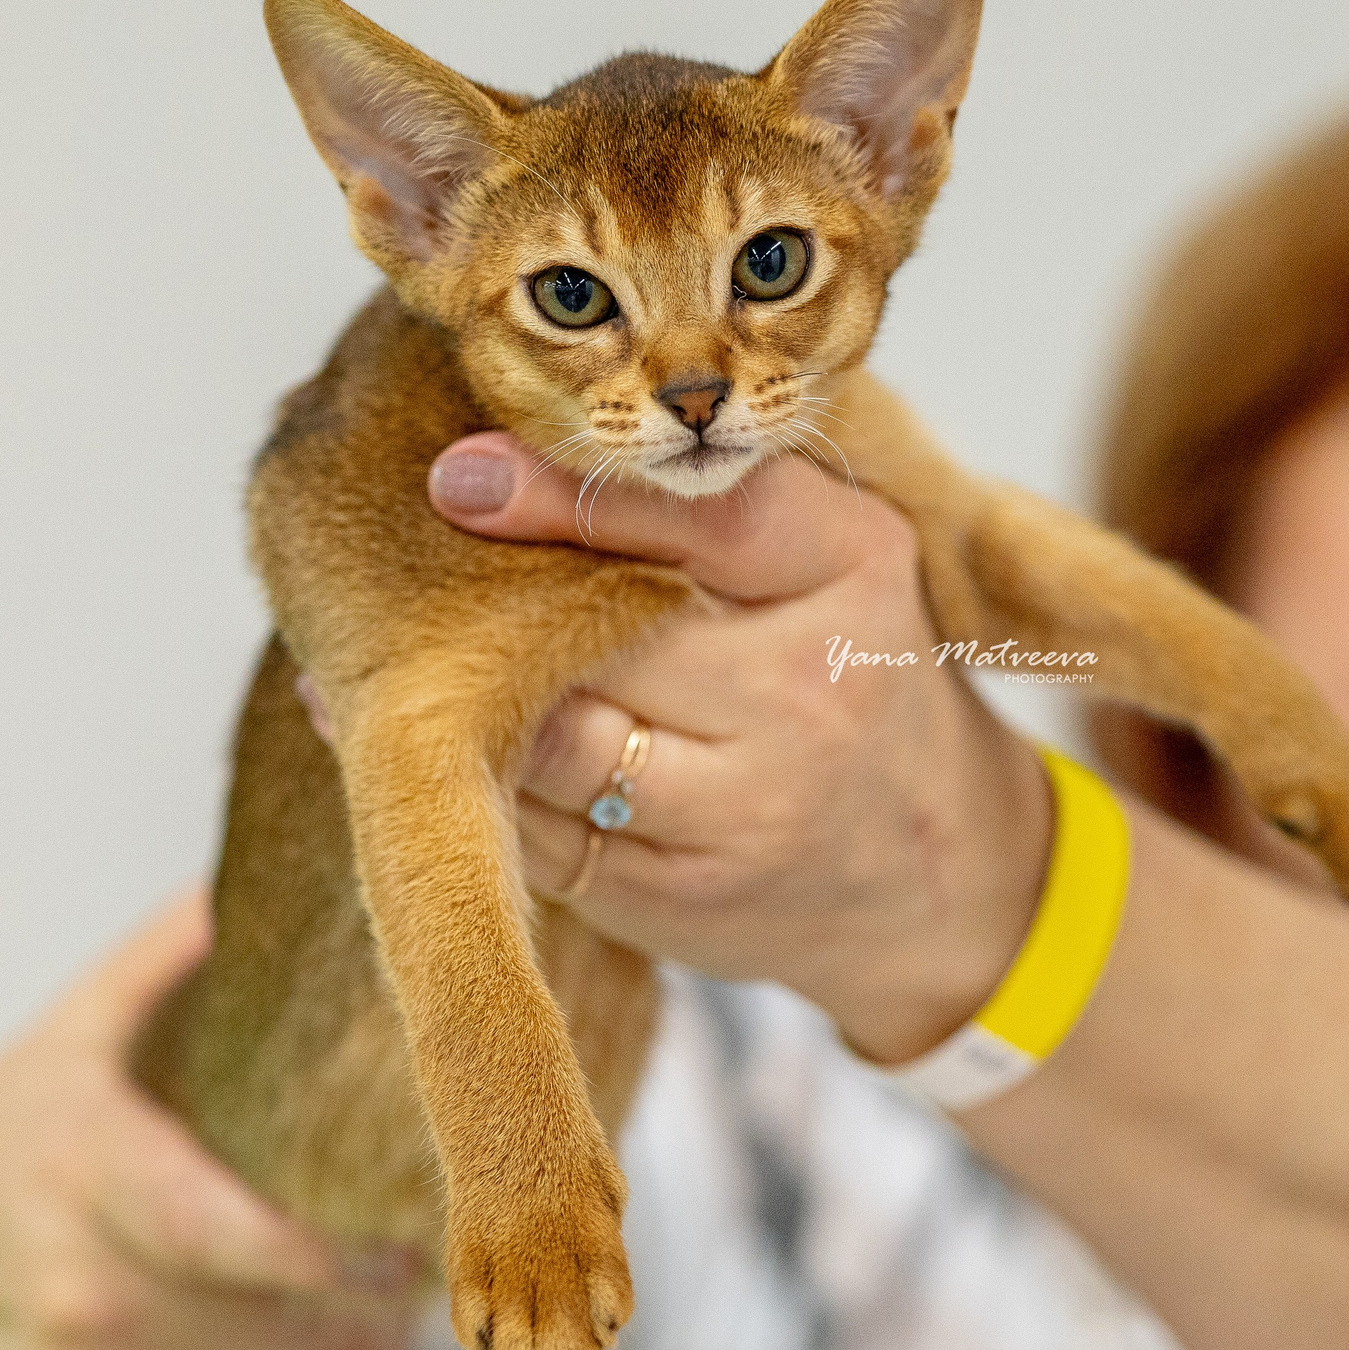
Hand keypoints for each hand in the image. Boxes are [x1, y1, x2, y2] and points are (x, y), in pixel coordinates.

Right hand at [0, 892, 422, 1349]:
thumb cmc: (15, 1128)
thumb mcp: (82, 1025)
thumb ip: (179, 948)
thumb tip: (276, 861)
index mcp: (87, 1173)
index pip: (237, 1239)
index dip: (342, 1254)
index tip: (413, 1236)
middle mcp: (84, 1294)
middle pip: (283, 1332)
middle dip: (379, 1308)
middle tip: (433, 1261)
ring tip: (398, 1311)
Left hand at [420, 434, 1054, 1062]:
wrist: (931, 864)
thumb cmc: (849, 672)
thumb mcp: (831, 556)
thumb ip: (712, 499)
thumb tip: (500, 453)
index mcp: (855, 567)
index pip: (707, 514)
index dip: (573, 493)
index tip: (461, 471)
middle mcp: (811, 692)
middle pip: (608, 632)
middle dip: (504, 604)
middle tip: (417, 566)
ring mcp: (748, 808)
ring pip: (556, 737)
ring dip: (478, 701)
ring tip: (419, 655)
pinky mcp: (679, 895)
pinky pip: (541, 830)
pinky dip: (487, 785)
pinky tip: (450, 750)